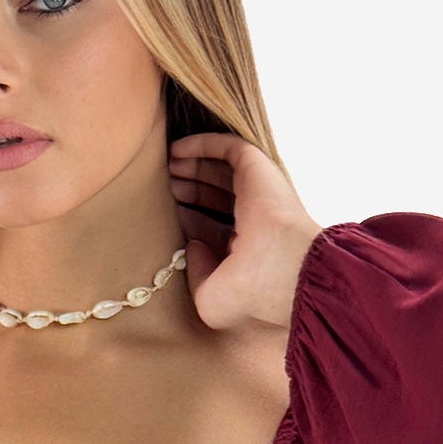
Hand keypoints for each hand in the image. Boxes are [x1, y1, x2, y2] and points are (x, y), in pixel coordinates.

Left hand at [167, 132, 322, 333]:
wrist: (282, 268)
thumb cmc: (250, 291)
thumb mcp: (210, 298)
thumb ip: (196, 274)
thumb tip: (192, 245)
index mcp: (247, 250)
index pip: (213, 228)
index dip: (188, 219)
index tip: (163, 215)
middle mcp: (254, 220)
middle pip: (215, 197)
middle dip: (188, 189)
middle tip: (160, 186)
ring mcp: (257, 193)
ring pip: (220, 171)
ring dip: (192, 165)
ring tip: (165, 164)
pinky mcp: (257, 169)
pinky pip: (227, 147)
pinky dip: (201, 144)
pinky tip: (176, 148)